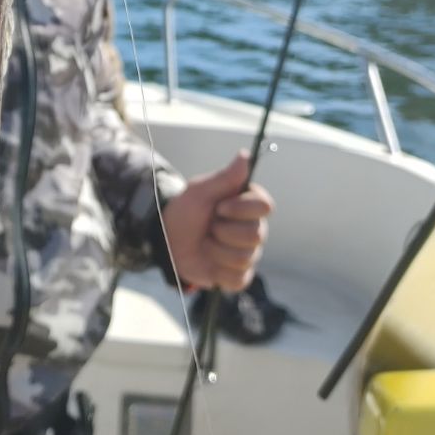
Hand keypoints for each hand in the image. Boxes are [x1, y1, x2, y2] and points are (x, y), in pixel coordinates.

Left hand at [160, 152, 272, 291]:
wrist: (169, 239)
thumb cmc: (186, 210)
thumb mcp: (200, 191)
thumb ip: (225, 177)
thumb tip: (246, 155)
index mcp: (249, 203)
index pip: (265, 206)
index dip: (241, 209)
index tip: (219, 207)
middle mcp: (254, 228)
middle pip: (255, 234)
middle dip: (223, 231)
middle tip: (209, 226)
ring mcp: (249, 253)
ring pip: (244, 258)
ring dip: (216, 250)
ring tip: (206, 242)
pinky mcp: (239, 275)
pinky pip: (238, 279)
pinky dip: (218, 271)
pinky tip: (210, 262)